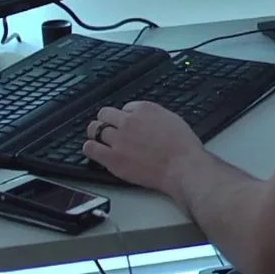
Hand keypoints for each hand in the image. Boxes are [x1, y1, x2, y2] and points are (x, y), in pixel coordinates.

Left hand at [83, 102, 204, 198]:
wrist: (182, 166)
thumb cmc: (184, 147)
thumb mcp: (173, 120)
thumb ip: (155, 117)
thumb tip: (146, 119)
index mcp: (145, 109)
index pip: (126, 107)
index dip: (126, 116)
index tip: (127, 123)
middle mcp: (129, 121)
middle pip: (105, 114)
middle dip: (106, 120)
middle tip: (107, 128)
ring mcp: (118, 139)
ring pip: (94, 129)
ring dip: (96, 133)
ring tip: (98, 139)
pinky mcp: (112, 157)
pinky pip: (90, 148)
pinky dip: (90, 147)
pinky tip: (94, 149)